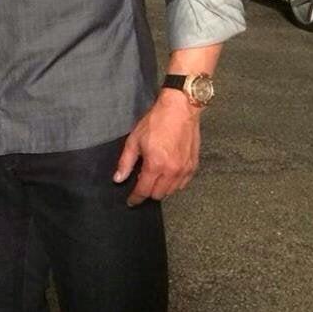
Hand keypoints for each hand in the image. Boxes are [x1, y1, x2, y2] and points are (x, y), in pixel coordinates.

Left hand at [114, 90, 201, 205]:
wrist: (180, 109)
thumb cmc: (156, 122)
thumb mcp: (134, 140)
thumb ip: (126, 162)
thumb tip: (119, 178)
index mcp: (156, 165)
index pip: (144, 191)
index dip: (135, 198)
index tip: (131, 201)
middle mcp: (172, 171)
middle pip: (158, 194)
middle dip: (147, 192)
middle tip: (142, 180)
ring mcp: (185, 169)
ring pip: (171, 191)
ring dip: (161, 188)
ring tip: (154, 175)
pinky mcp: (193, 165)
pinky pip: (182, 184)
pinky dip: (173, 183)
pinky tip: (166, 173)